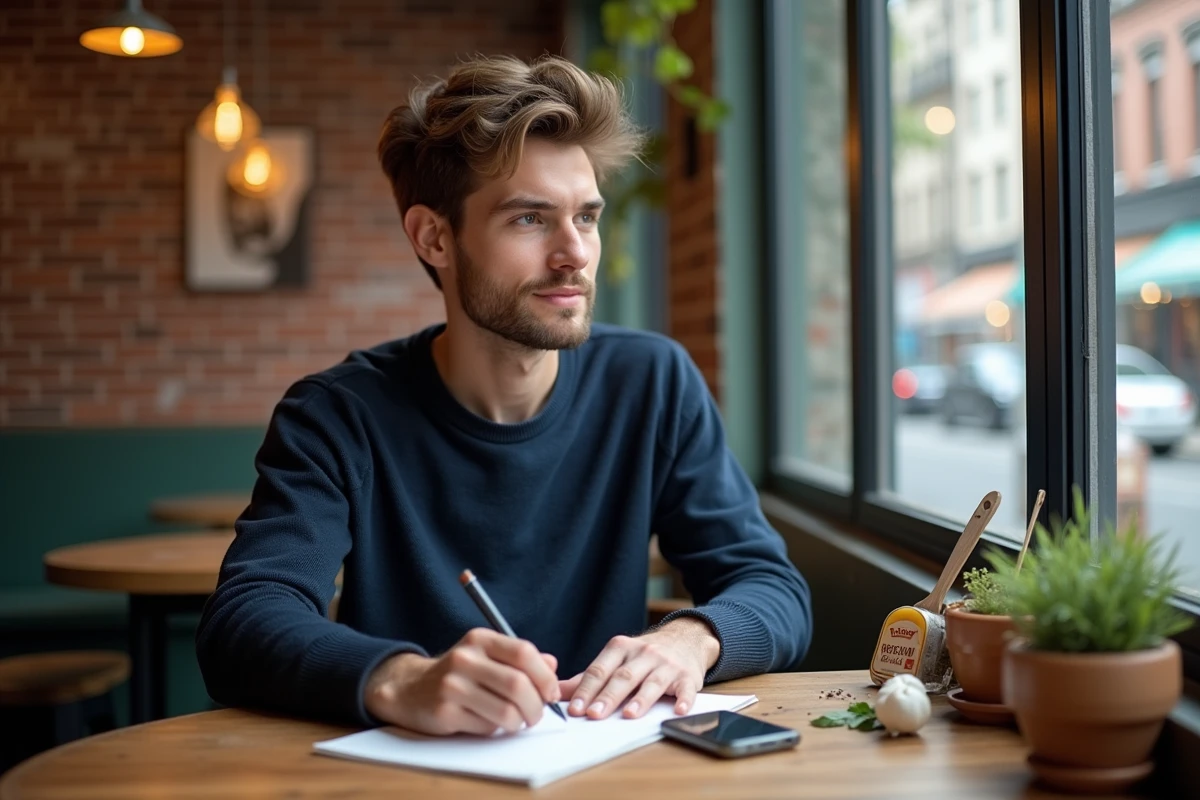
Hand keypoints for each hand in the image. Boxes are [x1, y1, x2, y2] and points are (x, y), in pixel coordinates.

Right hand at [364, 628, 559, 735]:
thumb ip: (519, 659)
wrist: (410, 689)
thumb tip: (553, 666)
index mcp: (480, 639)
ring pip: (506, 711)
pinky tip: (489, 723)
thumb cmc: (459, 674)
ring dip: (519, 722)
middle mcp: (465, 658)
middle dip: (536, 706)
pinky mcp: (445, 712)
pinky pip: (487, 727)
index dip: (545, 676)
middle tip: (536, 714)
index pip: (523, 653)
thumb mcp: (487, 656)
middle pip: (518, 685)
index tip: (551, 692)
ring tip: (516, 721)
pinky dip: (496, 730)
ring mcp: (452, 685)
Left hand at [559, 617, 719, 719]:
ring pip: (652, 682)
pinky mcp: (688, 676)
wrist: (685, 639)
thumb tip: (557, 693)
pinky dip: (683, 700)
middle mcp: (643, 653)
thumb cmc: (644, 655)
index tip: (574, 708)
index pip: (600, 670)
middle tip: (594, 715)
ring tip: (629, 715)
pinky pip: (685, 689)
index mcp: (621, 648)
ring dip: (640, 699)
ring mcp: (666, 664)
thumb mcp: (616, 659)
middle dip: (607, 696)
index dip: (586, 690)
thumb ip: (589, 677)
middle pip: (623, 677)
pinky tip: (678, 711)